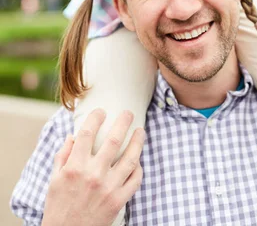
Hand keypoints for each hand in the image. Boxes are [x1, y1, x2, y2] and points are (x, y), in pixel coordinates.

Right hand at [42, 109, 144, 225]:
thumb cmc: (58, 208)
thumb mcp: (54, 180)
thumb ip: (63, 156)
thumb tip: (72, 136)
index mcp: (74, 167)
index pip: (87, 133)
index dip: (96, 117)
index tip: (101, 111)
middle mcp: (93, 175)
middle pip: (114, 140)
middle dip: (124, 122)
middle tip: (128, 113)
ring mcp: (108, 188)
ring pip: (130, 158)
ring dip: (138, 141)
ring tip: (140, 131)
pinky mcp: (118, 201)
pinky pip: (135, 180)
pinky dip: (138, 168)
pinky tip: (138, 159)